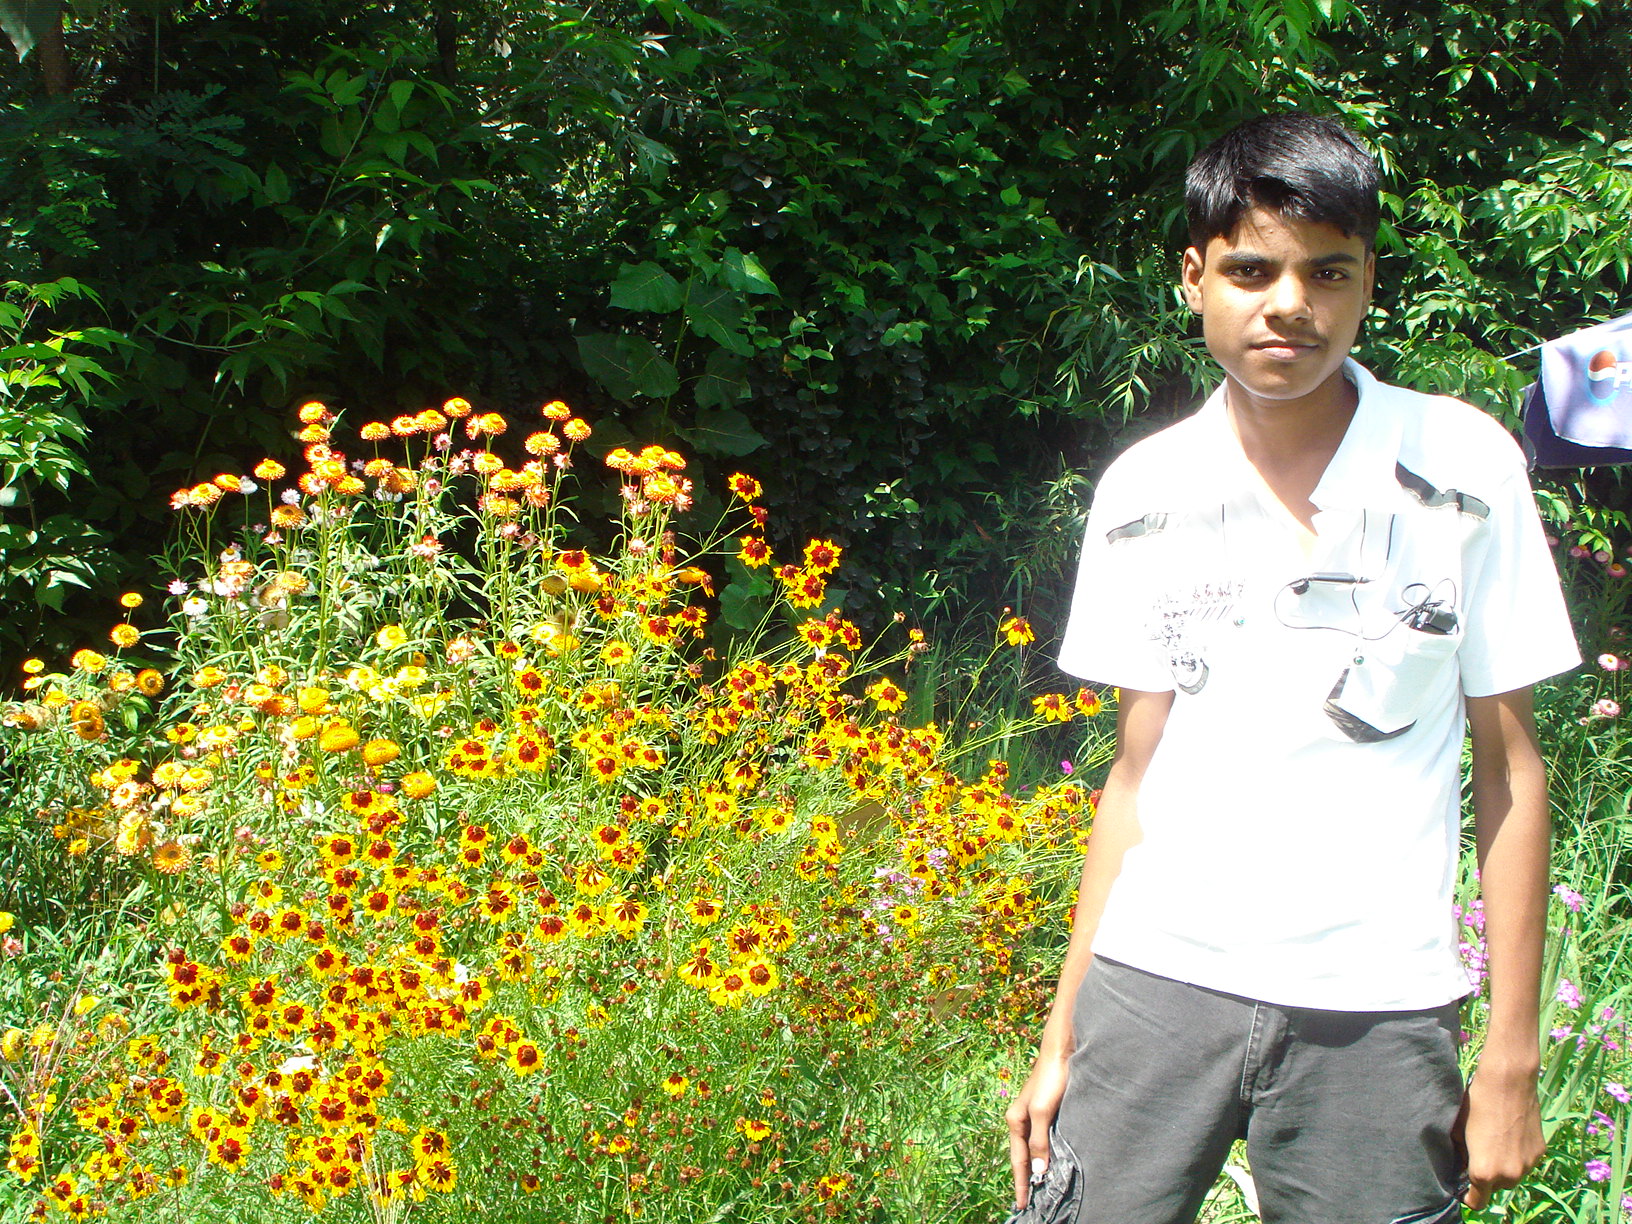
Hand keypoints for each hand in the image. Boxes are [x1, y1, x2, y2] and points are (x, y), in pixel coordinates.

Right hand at [1005, 1049, 1070, 1208]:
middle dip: (1025, 1178)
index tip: (1021, 1206)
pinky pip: (1043, 1140)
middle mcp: (1022, 1120)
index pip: (1018, 1160)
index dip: (1020, 1183)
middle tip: (1029, 1202)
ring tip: (1039, 1187)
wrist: (1062, 1052)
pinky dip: (1045, 1154)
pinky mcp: (1047, 1112)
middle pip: (1022, 1156)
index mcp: (1016, 1121)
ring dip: (1035, 1167)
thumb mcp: (1043, 1112)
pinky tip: (1051, 1161)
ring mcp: (1034, 1116)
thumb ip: (1039, 1141)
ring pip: (1033, 1148)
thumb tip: (1037, 1170)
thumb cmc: (1051, 1079)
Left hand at [1458, 1065, 1544, 1209]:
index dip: (1468, 1195)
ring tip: (1494, 1140)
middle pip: (1495, 1188)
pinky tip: (1509, 1134)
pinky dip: (1517, 1155)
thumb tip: (1460, 1165)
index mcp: (1484, 1172)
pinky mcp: (1540, 1153)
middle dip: (1486, 1177)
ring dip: (1503, 1167)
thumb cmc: (1476, 1103)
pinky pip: (1525, 1162)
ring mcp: (1528, 1165)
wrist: (1508, 1082)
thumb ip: (1460, 1155)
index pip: (1477, 1202)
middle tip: (1478, 1153)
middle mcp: (1509, 1175)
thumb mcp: (1458, 1131)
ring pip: (1512, 1176)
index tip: (1464, 1184)